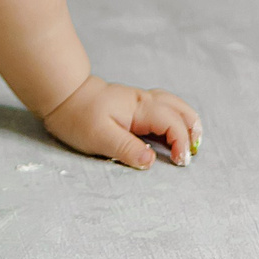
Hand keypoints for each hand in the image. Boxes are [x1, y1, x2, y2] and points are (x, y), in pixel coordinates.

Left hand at [42, 76, 201, 169]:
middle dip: (192, 129)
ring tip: (192, 140)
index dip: (181, 143)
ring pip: (174, 105)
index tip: (179, 162)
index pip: (172, 124)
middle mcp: (144, 101)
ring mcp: (140, 101)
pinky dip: (175, 118)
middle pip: (180, 109)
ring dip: (186, 122)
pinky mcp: (134, 105)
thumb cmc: (78, 116)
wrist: (63, 96)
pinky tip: (173, 131)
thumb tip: (150, 161)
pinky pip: (163, 107)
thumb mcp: (100, 137)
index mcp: (140, 108)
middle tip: (194, 151)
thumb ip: (127, 148)